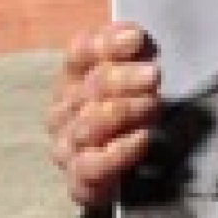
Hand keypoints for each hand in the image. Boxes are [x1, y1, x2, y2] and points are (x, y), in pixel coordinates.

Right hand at [47, 23, 160, 206]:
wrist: (123, 172)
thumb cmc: (131, 112)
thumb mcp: (137, 75)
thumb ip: (135, 52)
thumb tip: (136, 37)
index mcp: (73, 75)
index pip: (82, 51)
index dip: (108, 44)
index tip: (137, 38)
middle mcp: (63, 108)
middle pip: (90, 87)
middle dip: (124, 79)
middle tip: (154, 75)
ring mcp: (66, 145)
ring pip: (89, 125)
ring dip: (123, 112)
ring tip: (153, 104)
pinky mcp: (78, 180)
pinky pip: (92, 167)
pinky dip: (118, 152)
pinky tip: (142, 139)